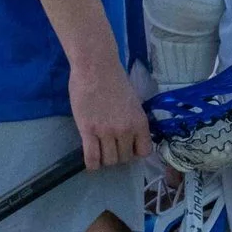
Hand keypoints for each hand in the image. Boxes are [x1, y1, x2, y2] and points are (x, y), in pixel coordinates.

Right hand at [70, 51, 152, 168]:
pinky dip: (92, 163)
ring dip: (105, 158)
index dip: (135, 152)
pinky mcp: (88, 131)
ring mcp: (106, 131)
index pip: (144, 152)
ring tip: (100, 150)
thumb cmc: (114, 79)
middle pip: (124, 158)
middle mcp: (126, 130)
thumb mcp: (134, 101)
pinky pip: (92, 157)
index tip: (128, 147)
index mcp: (140, 122)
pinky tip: (91, 161)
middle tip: (110, 146)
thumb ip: (134, 120)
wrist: (96, 67)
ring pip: (108, 160)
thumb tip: (132, 135)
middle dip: (118, 155)